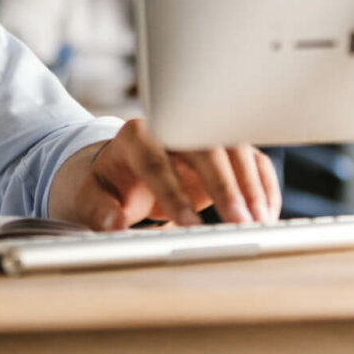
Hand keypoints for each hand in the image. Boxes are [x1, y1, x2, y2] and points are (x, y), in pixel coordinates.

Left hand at [49, 118, 281, 229]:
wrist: (117, 173)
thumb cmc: (104, 186)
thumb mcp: (88, 198)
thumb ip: (98, 211)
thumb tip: (113, 224)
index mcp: (134, 137)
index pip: (154, 161)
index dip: (173, 193)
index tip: (190, 226)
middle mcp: (171, 128)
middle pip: (203, 147)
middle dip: (224, 185)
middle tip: (241, 224)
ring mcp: (201, 135)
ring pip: (235, 150)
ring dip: (250, 187)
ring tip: (260, 224)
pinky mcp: (223, 151)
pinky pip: (251, 161)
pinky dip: (262, 187)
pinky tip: (266, 216)